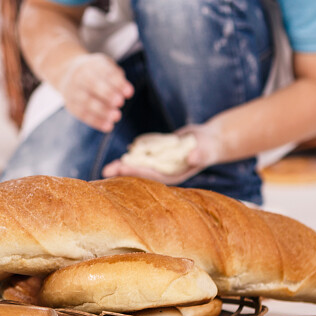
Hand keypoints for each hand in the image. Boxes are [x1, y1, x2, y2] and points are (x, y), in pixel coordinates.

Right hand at [56, 53, 134, 132]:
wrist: (66, 74)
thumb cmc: (95, 71)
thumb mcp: (105, 65)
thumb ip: (116, 75)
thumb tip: (126, 90)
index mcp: (91, 64)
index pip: (105, 72)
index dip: (117, 82)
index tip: (129, 92)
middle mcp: (79, 76)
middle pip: (92, 84)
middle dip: (107, 94)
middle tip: (120, 102)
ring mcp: (73, 91)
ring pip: (86, 102)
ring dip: (102, 110)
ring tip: (117, 116)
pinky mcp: (71, 105)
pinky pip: (83, 114)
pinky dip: (96, 121)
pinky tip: (109, 126)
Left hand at [102, 123, 225, 182]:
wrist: (210, 140)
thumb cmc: (210, 146)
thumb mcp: (207, 149)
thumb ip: (200, 154)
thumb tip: (192, 157)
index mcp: (175, 175)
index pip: (152, 175)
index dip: (137, 171)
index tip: (123, 167)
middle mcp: (166, 171)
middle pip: (141, 173)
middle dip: (124, 171)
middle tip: (105, 172)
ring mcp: (162, 164)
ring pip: (139, 165)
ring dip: (124, 166)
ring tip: (106, 169)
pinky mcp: (161, 155)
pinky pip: (144, 156)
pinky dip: (133, 155)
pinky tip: (122, 154)